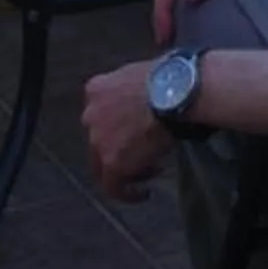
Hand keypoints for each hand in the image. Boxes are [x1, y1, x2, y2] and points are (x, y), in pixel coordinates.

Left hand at [81, 62, 174, 201]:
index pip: (99, 113)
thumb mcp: (139, 74)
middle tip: (143, 154)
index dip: (117, 126)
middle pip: (98, 140)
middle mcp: (90, 114)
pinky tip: (144, 194)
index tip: (135, 132)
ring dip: (126, 170)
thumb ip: (129, 91)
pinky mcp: (111, 162)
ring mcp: (98, 139)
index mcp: (96, 90)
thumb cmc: (169, 78)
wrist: (177, 92)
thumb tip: (144, 99)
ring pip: (103, 165)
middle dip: (120, 149)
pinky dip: (127, 193)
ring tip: (152, 170)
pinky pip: (113, 187)